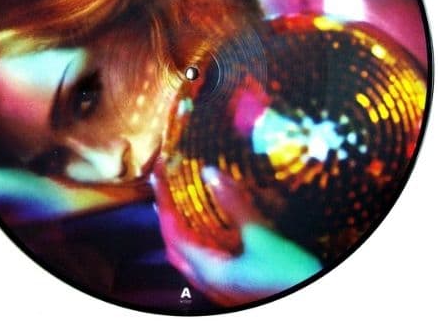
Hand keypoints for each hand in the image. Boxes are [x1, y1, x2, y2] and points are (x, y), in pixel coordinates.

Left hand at [152, 164, 320, 306]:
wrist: (315, 300)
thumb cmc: (288, 275)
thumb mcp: (262, 237)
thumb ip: (234, 205)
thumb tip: (209, 173)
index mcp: (207, 270)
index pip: (172, 232)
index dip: (163, 202)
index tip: (158, 176)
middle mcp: (208, 280)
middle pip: (174, 245)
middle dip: (167, 216)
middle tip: (166, 188)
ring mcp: (220, 285)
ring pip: (189, 253)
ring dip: (181, 227)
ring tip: (181, 201)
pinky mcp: (233, 282)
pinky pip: (205, 257)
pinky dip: (199, 237)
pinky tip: (209, 225)